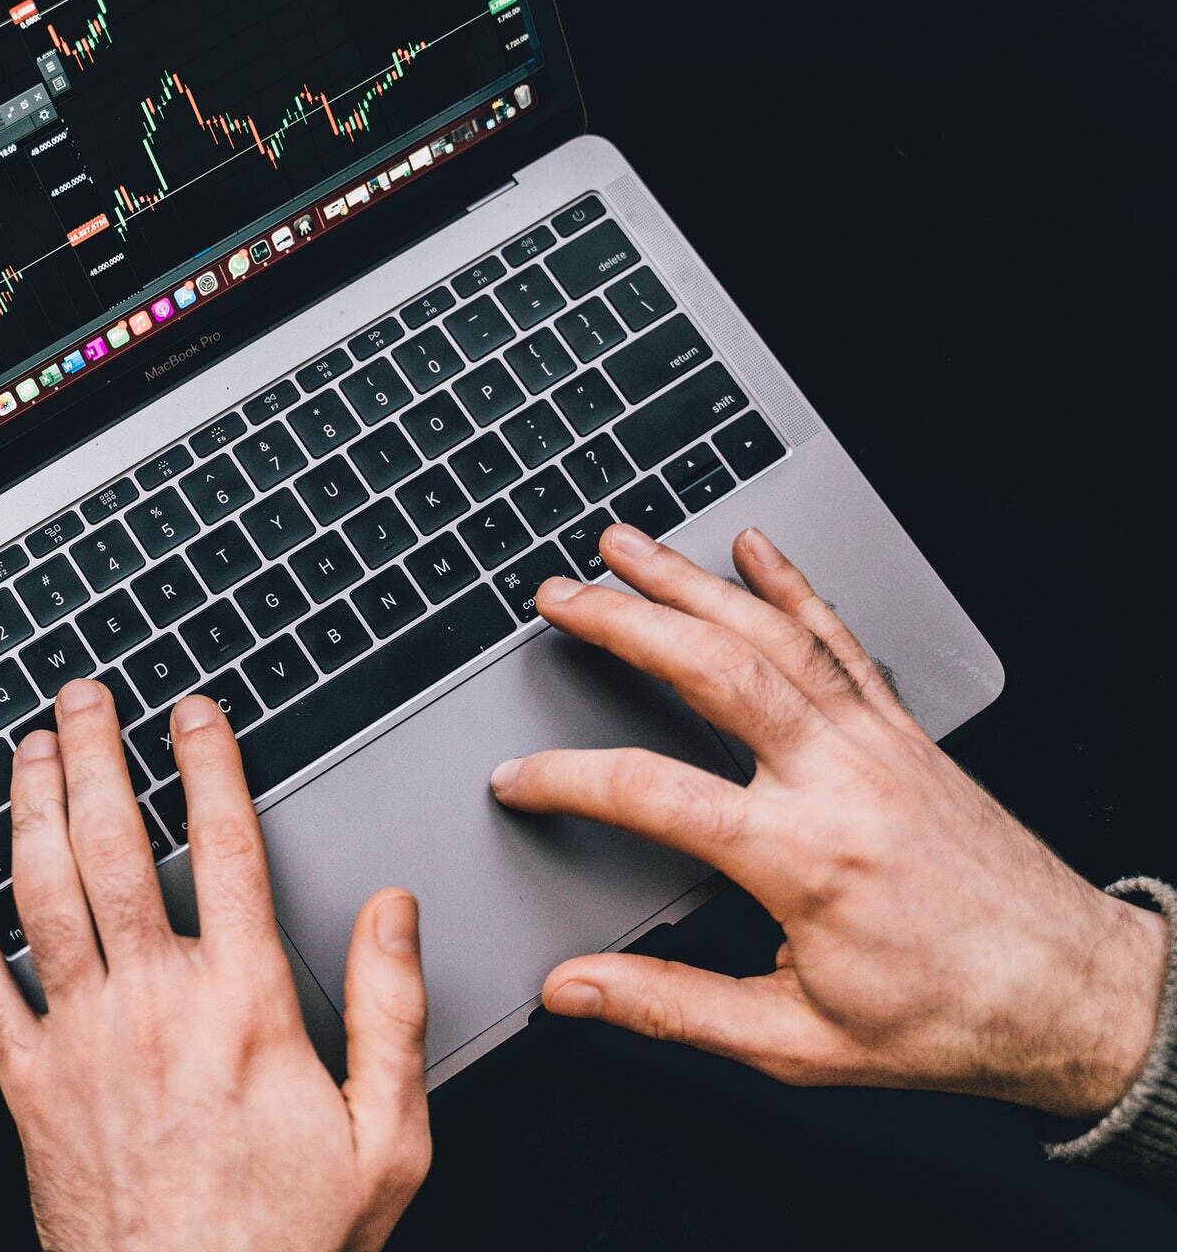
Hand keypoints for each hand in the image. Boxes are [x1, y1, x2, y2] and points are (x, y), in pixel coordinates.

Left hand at [0, 680, 431, 1250]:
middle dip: (96, 757)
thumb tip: (395, 914)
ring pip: (42, 893)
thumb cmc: (285, 1242)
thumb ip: (393, 1013)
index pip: (228, 850)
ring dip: (31, 807)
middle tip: (85, 699)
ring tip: (29, 746)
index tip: (194, 715)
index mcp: (243, 1007)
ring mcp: (78, 1042)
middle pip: (114, 849)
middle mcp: (152, 1006)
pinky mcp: (24, 1086)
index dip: (208, 766)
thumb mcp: (385, 1138)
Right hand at [493, 523, 1168, 1118]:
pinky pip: (841, 641)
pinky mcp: (906, 735)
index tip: (518, 778)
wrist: (1071, 994)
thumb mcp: (795, 1041)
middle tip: (559, 595)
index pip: (651, 792)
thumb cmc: (946, 1021)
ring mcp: (878, 744)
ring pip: (772, 635)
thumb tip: (576, 990)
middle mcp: (840, 779)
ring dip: (690, 582)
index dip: (567, 779)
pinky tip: (755, 550)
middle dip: (623, 621)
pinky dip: (793, 585)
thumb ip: (671, 1008)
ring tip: (627, 546)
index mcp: (802, 858)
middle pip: (712, 669)